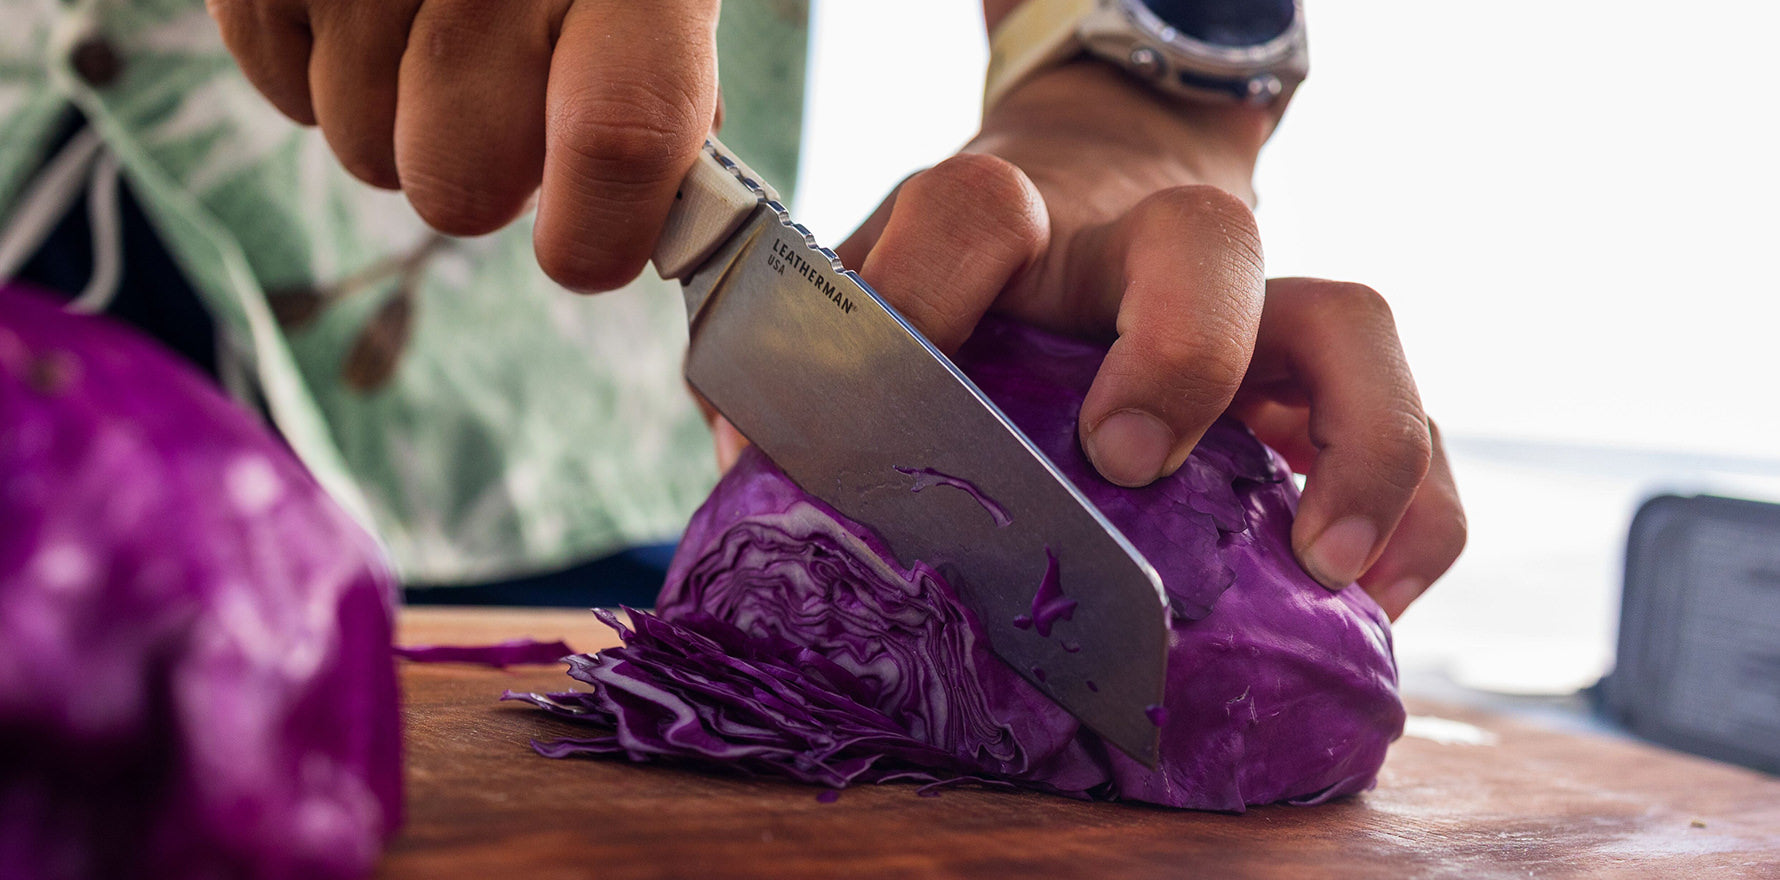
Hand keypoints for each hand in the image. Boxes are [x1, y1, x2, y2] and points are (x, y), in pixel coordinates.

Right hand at [207, 0, 720, 290]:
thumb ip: (657, 88)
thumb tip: (637, 216)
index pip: (618, 133)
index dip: (597, 230)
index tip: (584, 251)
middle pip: (460, 175)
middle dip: (484, 172)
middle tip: (505, 100)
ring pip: (365, 149)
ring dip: (402, 120)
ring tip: (434, 29)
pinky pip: (288, 98)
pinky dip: (326, 76)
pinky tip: (371, 10)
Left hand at [832, 61, 1461, 617]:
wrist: (1096, 177)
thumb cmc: (968, 273)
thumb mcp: (874, 286)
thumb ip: (808, 358)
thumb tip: (755, 457)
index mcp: (1017, 222)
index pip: (981, 209)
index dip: (937, 287)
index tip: (907, 385)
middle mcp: (1141, 250)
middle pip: (1203, 244)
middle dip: (1179, 349)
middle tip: (1129, 459)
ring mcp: (1247, 303)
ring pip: (1351, 319)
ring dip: (1355, 441)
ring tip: (1322, 562)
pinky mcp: (1313, 367)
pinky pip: (1411, 421)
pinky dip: (1418, 507)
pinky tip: (1379, 593)